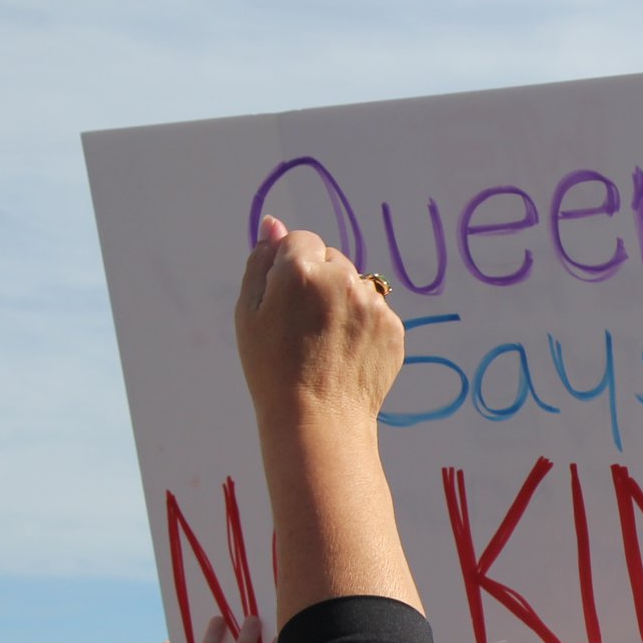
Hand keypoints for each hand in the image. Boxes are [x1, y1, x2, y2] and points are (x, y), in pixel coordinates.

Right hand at [234, 216, 404, 432]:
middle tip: (303, 323)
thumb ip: (261, 261)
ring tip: (325, 340)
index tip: (285, 298)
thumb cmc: (271, 367)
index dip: (290, 268)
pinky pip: (376, 311)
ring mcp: (374, 303)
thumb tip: (273, 224)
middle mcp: (343, 278)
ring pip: (356, 284)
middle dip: (319, 279)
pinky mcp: (394, 327)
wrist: (318, 418)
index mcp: (301, 269)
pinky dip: (362, 325)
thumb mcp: (249, 311)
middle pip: (332, 259)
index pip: (301, 240)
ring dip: (342, 300)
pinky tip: (345, 352)